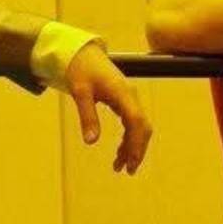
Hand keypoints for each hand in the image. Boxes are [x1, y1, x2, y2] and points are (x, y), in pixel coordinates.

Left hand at [64, 42, 151, 174]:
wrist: (83, 53)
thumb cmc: (81, 69)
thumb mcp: (80, 92)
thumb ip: (87, 116)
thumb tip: (91, 142)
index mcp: (122, 92)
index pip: (136, 120)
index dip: (136, 143)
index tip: (130, 162)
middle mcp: (130, 95)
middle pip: (142, 126)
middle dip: (138, 149)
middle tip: (127, 170)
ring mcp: (129, 98)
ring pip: (138, 126)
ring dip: (132, 146)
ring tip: (120, 166)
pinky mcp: (124, 100)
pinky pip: (132, 122)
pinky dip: (127, 138)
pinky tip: (119, 152)